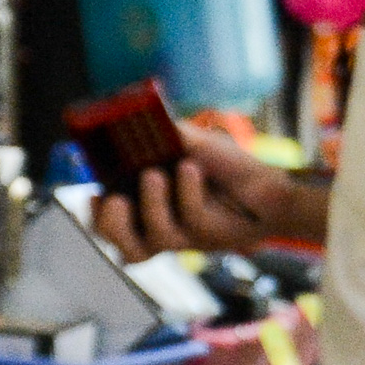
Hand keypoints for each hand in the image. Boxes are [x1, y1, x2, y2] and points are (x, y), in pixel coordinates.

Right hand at [91, 127, 303, 259]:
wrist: (269, 184)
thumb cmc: (226, 166)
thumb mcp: (191, 142)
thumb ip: (164, 132)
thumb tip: (140, 115)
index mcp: (148, 207)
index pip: (112, 225)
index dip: (97, 218)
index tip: (94, 195)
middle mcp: (164, 227)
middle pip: (127, 249)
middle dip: (112, 227)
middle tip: (114, 200)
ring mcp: (187, 237)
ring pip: (154, 240)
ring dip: (151, 205)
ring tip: (156, 173)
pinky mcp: (210, 239)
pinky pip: (191, 220)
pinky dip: (188, 192)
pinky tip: (194, 171)